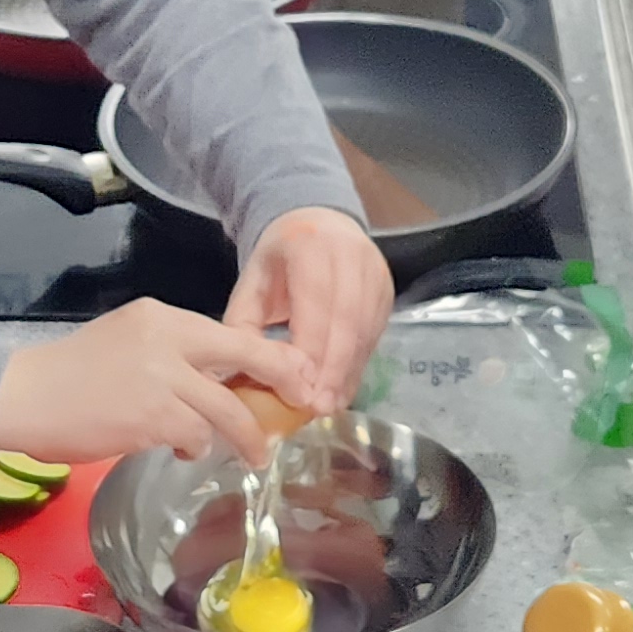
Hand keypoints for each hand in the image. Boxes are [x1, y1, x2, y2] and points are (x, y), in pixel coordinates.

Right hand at [0, 300, 318, 470]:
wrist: (22, 395)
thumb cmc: (69, 376)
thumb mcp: (126, 342)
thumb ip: (170, 353)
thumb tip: (219, 381)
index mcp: (160, 316)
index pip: (229, 332)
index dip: (269, 355)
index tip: (294, 372)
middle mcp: (165, 337)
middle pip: (245, 354)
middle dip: (283, 379)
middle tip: (304, 402)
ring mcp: (159, 376)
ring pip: (226, 407)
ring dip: (244, 435)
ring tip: (252, 453)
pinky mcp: (150, 415)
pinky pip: (196, 436)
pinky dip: (196, 448)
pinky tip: (180, 451)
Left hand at [225, 208, 394, 419]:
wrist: (318, 223)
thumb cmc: (280, 259)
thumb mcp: (252, 281)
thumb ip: (245, 324)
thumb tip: (249, 373)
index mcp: (310, 245)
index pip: (316, 303)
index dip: (312, 350)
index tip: (300, 390)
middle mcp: (350, 256)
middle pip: (347, 320)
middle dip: (333, 369)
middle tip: (318, 408)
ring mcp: (375, 273)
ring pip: (365, 330)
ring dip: (348, 372)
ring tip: (329, 406)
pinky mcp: (387, 291)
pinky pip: (374, 334)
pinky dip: (357, 365)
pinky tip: (342, 389)